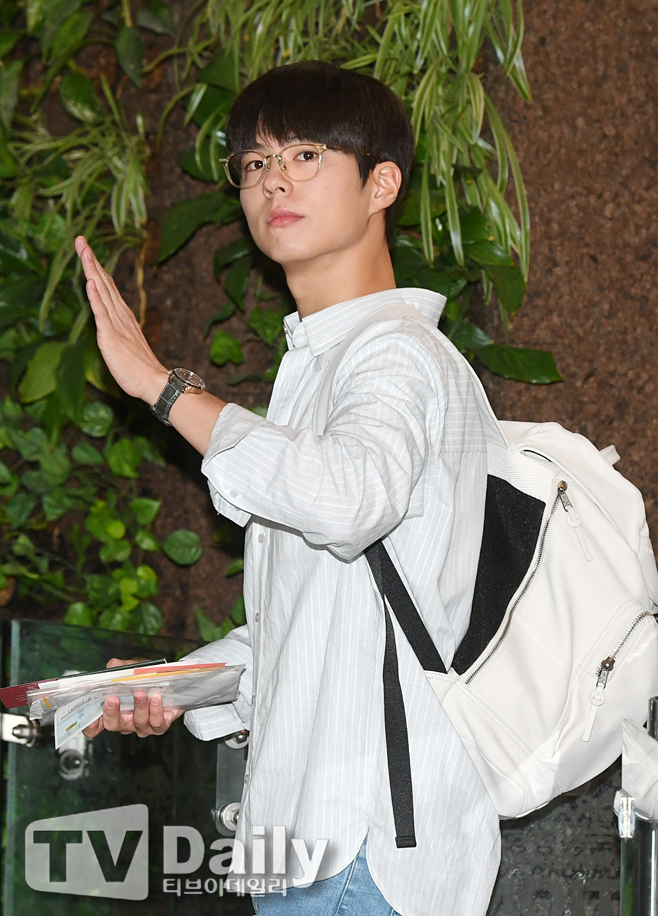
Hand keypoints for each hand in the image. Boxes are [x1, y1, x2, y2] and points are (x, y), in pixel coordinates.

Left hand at [75, 236, 168, 403]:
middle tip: (80, 239)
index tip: (87, 249)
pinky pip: (102, 314)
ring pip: (102, 292)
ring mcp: (116, 324)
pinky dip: (95, 297)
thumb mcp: (126, 344)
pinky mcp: (111, 337)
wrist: (153, 382)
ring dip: (92, 271)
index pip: (107, 286)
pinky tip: (90, 282)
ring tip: (85, 251)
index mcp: (122, 316)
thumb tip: (113, 324)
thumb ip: (119, 330)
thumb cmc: (140, 369)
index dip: (97, 267)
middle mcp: (119, 315)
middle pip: (104, 282)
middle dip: (91, 260)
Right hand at [82, 658, 182, 738]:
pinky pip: (157, 723)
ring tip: (140, 693)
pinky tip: (156, 698)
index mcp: (114, 712)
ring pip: (137, 722)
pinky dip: (155, 710)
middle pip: (114, 725)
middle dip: (111, 713)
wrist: (171, 681)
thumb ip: (118, 667)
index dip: (91, 726)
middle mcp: (126, 722)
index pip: (96, 727)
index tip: (90, 717)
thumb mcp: (130, 669)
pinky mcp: (160, 725)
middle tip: (112, 699)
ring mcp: (143, 726)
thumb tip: (112, 666)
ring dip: (138, 707)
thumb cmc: (146, 678)